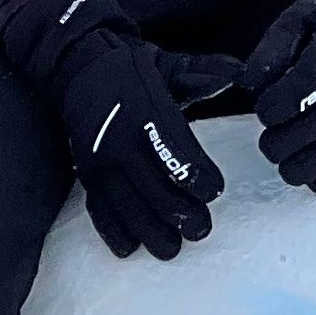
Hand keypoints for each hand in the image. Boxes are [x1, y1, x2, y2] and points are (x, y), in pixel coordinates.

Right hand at [54, 29, 223, 259]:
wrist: (77, 69)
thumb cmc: (131, 71)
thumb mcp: (167, 65)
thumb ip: (202, 73)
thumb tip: (239, 73)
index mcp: (147, 112)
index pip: (178, 153)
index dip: (199, 178)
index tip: (214, 191)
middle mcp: (122, 140)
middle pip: (155, 189)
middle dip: (181, 215)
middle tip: (201, 230)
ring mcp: (100, 160)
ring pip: (127, 206)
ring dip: (150, 231)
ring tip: (172, 249)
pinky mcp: (86, 172)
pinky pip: (98, 207)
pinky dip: (113, 230)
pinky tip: (129, 248)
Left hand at [239, 0, 315, 194]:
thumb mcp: (296, 18)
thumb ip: (273, 46)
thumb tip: (251, 82)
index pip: (308, 84)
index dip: (279, 104)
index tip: (263, 111)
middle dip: (287, 140)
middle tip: (267, 142)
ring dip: (305, 163)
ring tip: (282, 162)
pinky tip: (309, 178)